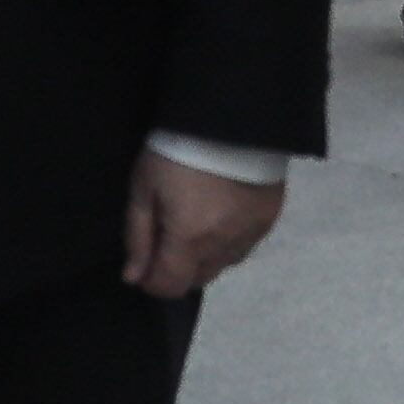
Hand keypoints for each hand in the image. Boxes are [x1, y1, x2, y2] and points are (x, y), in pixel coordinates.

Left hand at [121, 151, 284, 298]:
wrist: (233, 116)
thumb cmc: (177, 151)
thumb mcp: (144, 187)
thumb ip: (137, 237)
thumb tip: (134, 277)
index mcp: (190, 240)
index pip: (170, 287)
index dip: (152, 281)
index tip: (145, 262)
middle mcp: (223, 246)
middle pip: (197, 280)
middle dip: (179, 268)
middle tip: (170, 234)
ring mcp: (251, 234)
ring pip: (223, 265)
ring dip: (206, 255)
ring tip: (198, 221)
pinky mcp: (269, 218)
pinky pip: (244, 246)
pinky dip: (229, 240)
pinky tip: (222, 214)